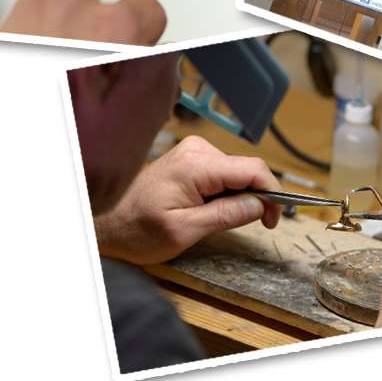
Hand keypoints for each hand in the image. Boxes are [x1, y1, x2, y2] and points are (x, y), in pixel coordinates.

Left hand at [86, 135, 282, 264]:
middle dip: (256, 197)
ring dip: (239, 196)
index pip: (253, 169)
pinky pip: (223, 172)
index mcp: (197, 165)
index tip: (276, 217)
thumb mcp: (186, 230)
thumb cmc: (136, 228)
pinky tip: (209, 208)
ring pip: (237, 172)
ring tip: (217, 219)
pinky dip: (226, 192)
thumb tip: (260, 205)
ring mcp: (194, 152)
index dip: (272, 193)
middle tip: (257, 224)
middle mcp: (197, 150)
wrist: (105, 220)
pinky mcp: (191, 158)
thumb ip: (226, 216)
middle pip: (247, 170)